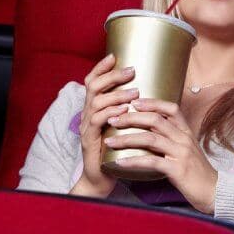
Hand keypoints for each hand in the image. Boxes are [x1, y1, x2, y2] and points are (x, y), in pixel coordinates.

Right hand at [71, 53, 138, 198]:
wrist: (102, 177)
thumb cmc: (116, 150)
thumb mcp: (122, 125)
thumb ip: (128, 110)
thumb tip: (147, 93)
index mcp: (95, 108)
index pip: (93, 81)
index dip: (101, 68)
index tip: (115, 56)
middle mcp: (87, 114)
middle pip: (93, 86)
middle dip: (112, 76)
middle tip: (131, 71)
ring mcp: (86, 126)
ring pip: (95, 102)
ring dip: (116, 94)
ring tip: (134, 92)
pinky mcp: (89, 140)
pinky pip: (96, 121)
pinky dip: (110, 113)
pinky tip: (124, 110)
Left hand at [102, 98, 219, 213]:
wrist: (214, 192)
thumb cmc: (198, 173)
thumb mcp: (187, 151)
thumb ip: (172, 140)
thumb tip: (150, 133)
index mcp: (187, 133)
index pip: (171, 109)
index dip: (151, 103)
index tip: (133, 102)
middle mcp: (184, 139)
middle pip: (155, 120)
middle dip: (131, 118)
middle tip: (112, 119)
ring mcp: (181, 154)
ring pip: (150, 139)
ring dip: (126, 139)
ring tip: (110, 141)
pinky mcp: (177, 170)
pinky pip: (151, 162)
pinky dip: (133, 161)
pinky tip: (119, 163)